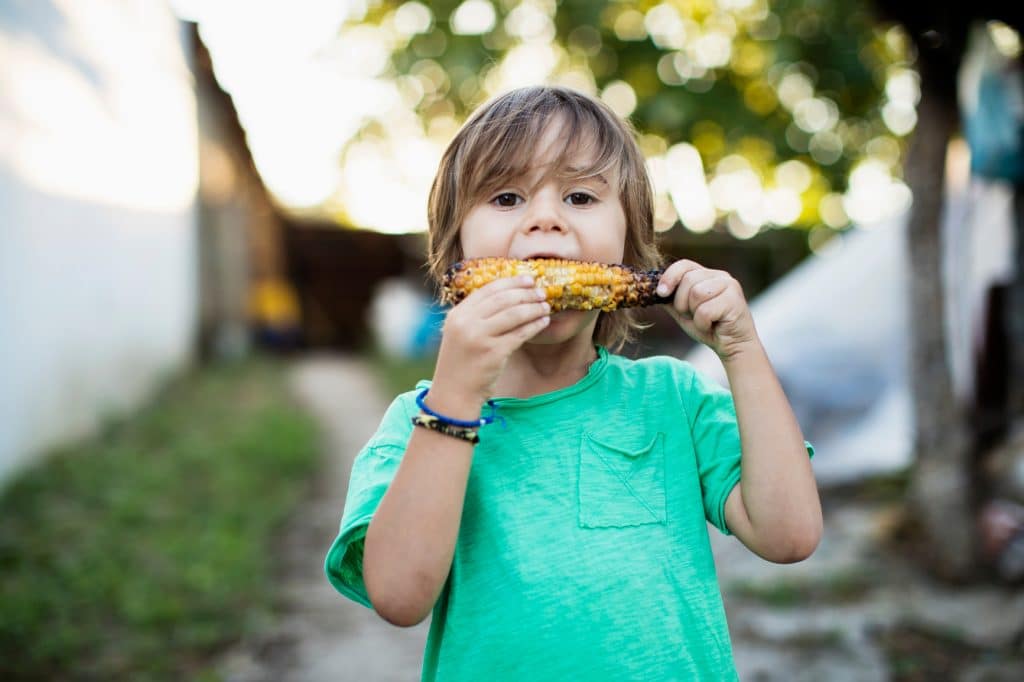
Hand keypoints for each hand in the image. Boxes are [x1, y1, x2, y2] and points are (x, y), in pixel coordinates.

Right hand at [431, 275, 549, 408]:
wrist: (453, 394)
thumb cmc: (461, 364)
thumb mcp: (461, 334)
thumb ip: (477, 316)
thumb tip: (509, 297)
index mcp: (457, 314)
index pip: (487, 290)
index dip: (511, 282)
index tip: (528, 279)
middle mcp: (466, 323)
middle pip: (503, 299)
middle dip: (526, 293)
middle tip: (541, 291)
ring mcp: (479, 337)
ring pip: (514, 314)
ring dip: (533, 308)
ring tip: (546, 306)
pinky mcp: (493, 353)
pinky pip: (520, 334)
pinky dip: (534, 326)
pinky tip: (543, 322)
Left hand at [656, 259, 757, 359]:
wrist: (732, 346)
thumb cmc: (708, 327)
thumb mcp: (683, 312)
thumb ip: (670, 300)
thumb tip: (647, 290)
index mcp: (706, 275)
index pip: (684, 265)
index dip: (669, 277)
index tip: (661, 293)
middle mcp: (720, 276)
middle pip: (688, 280)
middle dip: (683, 303)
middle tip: (693, 315)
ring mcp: (730, 285)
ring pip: (697, 294)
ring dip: (695, 314)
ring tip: (705, 320)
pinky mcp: (735, 300)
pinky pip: (705, 310)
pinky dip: (704, 324)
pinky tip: (713, 326)